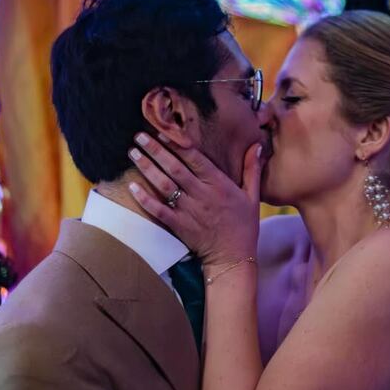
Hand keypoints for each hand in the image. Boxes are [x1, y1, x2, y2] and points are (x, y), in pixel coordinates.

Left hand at [128, 134, 261, 266]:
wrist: (234, 258)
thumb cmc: (244, 226)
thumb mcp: (252, 196)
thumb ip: (252, 169)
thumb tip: (257, 145)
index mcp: (219, 184)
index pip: (195, 159)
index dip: (178, 144)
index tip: (164, 131)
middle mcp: (202, 195)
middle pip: (175, 168)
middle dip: (156, 150)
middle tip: (139, 136)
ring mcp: (189, 211)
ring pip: (164, 185)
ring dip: (147, 168)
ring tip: (133, 154)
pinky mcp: (179, 226)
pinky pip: (159, 210)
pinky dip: (145, 198)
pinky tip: (132, 187)